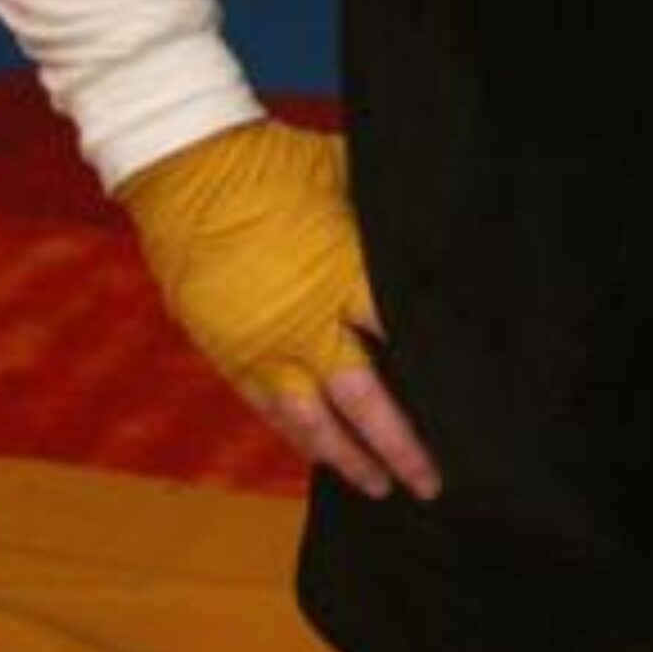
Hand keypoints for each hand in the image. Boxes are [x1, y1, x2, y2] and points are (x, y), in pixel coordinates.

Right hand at [115, 116, 441, 504]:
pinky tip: (323, 456)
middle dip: (400, 445)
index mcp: (343, 271)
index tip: (465, 396)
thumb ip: (384, 215)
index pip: (400, 333)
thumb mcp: (342, 176)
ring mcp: (265, 346)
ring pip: (313, 422)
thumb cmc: (273, 164)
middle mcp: (307, 322)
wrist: (187, 172)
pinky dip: (300, 437)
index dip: (433, 365)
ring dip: (348, 459)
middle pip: (364, 400)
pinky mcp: (231, 354)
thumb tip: (429, 230)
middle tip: (430, 482)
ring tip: (379, 487)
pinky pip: (271, 409)